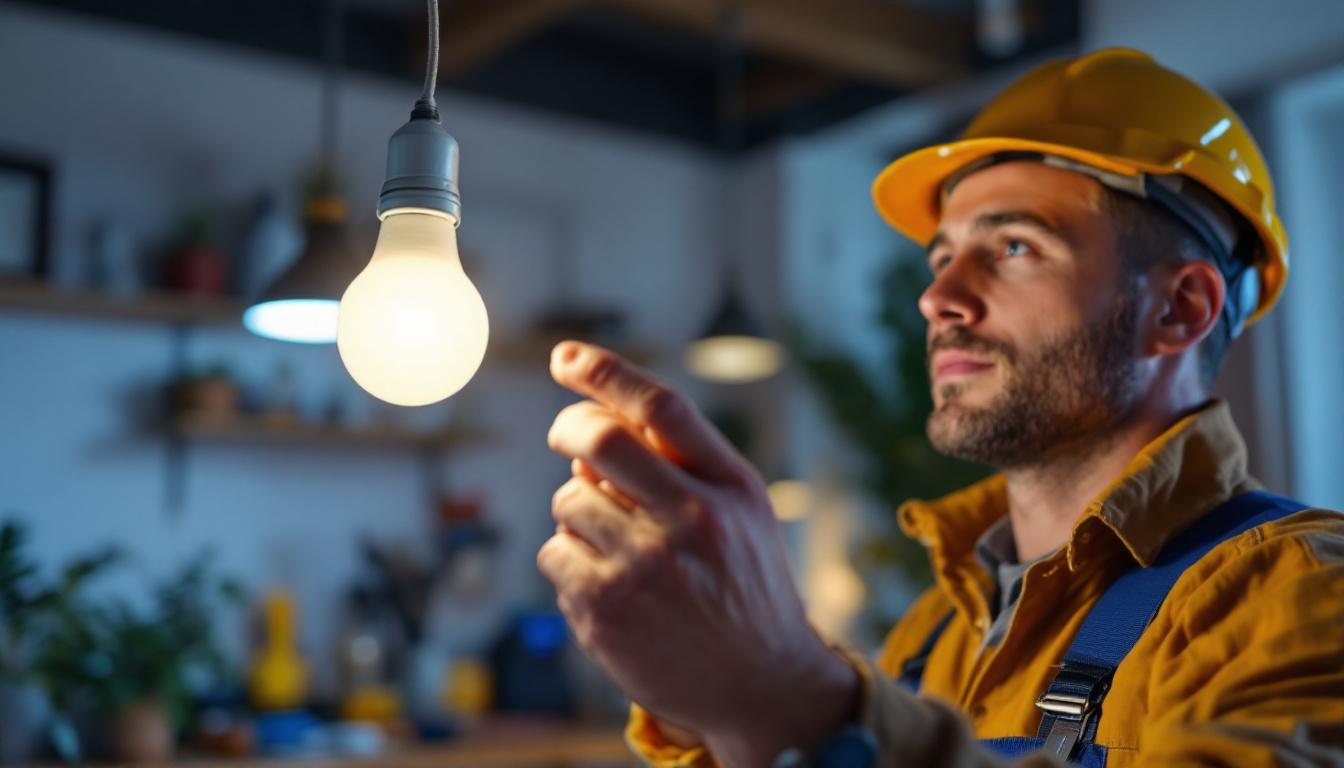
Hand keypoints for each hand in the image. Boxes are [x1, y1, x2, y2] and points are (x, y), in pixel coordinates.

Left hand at [539, 341, 858, 767]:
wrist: (760, 683)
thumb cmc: (743, 582)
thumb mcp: (741, 510)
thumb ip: (682, 462)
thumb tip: (589, 432)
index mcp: (729, 487)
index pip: (661, 408)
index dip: (606, 371)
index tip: (566, 355)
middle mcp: (691, 522)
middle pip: (601, 439)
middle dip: (568, 425)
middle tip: (564, 432)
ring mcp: (645, 568)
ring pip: (569, 498)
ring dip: (578, 508)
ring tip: (616, 542)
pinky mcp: (605, 610)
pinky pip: (554, 552)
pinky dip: (568, 558)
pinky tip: (607, 583)